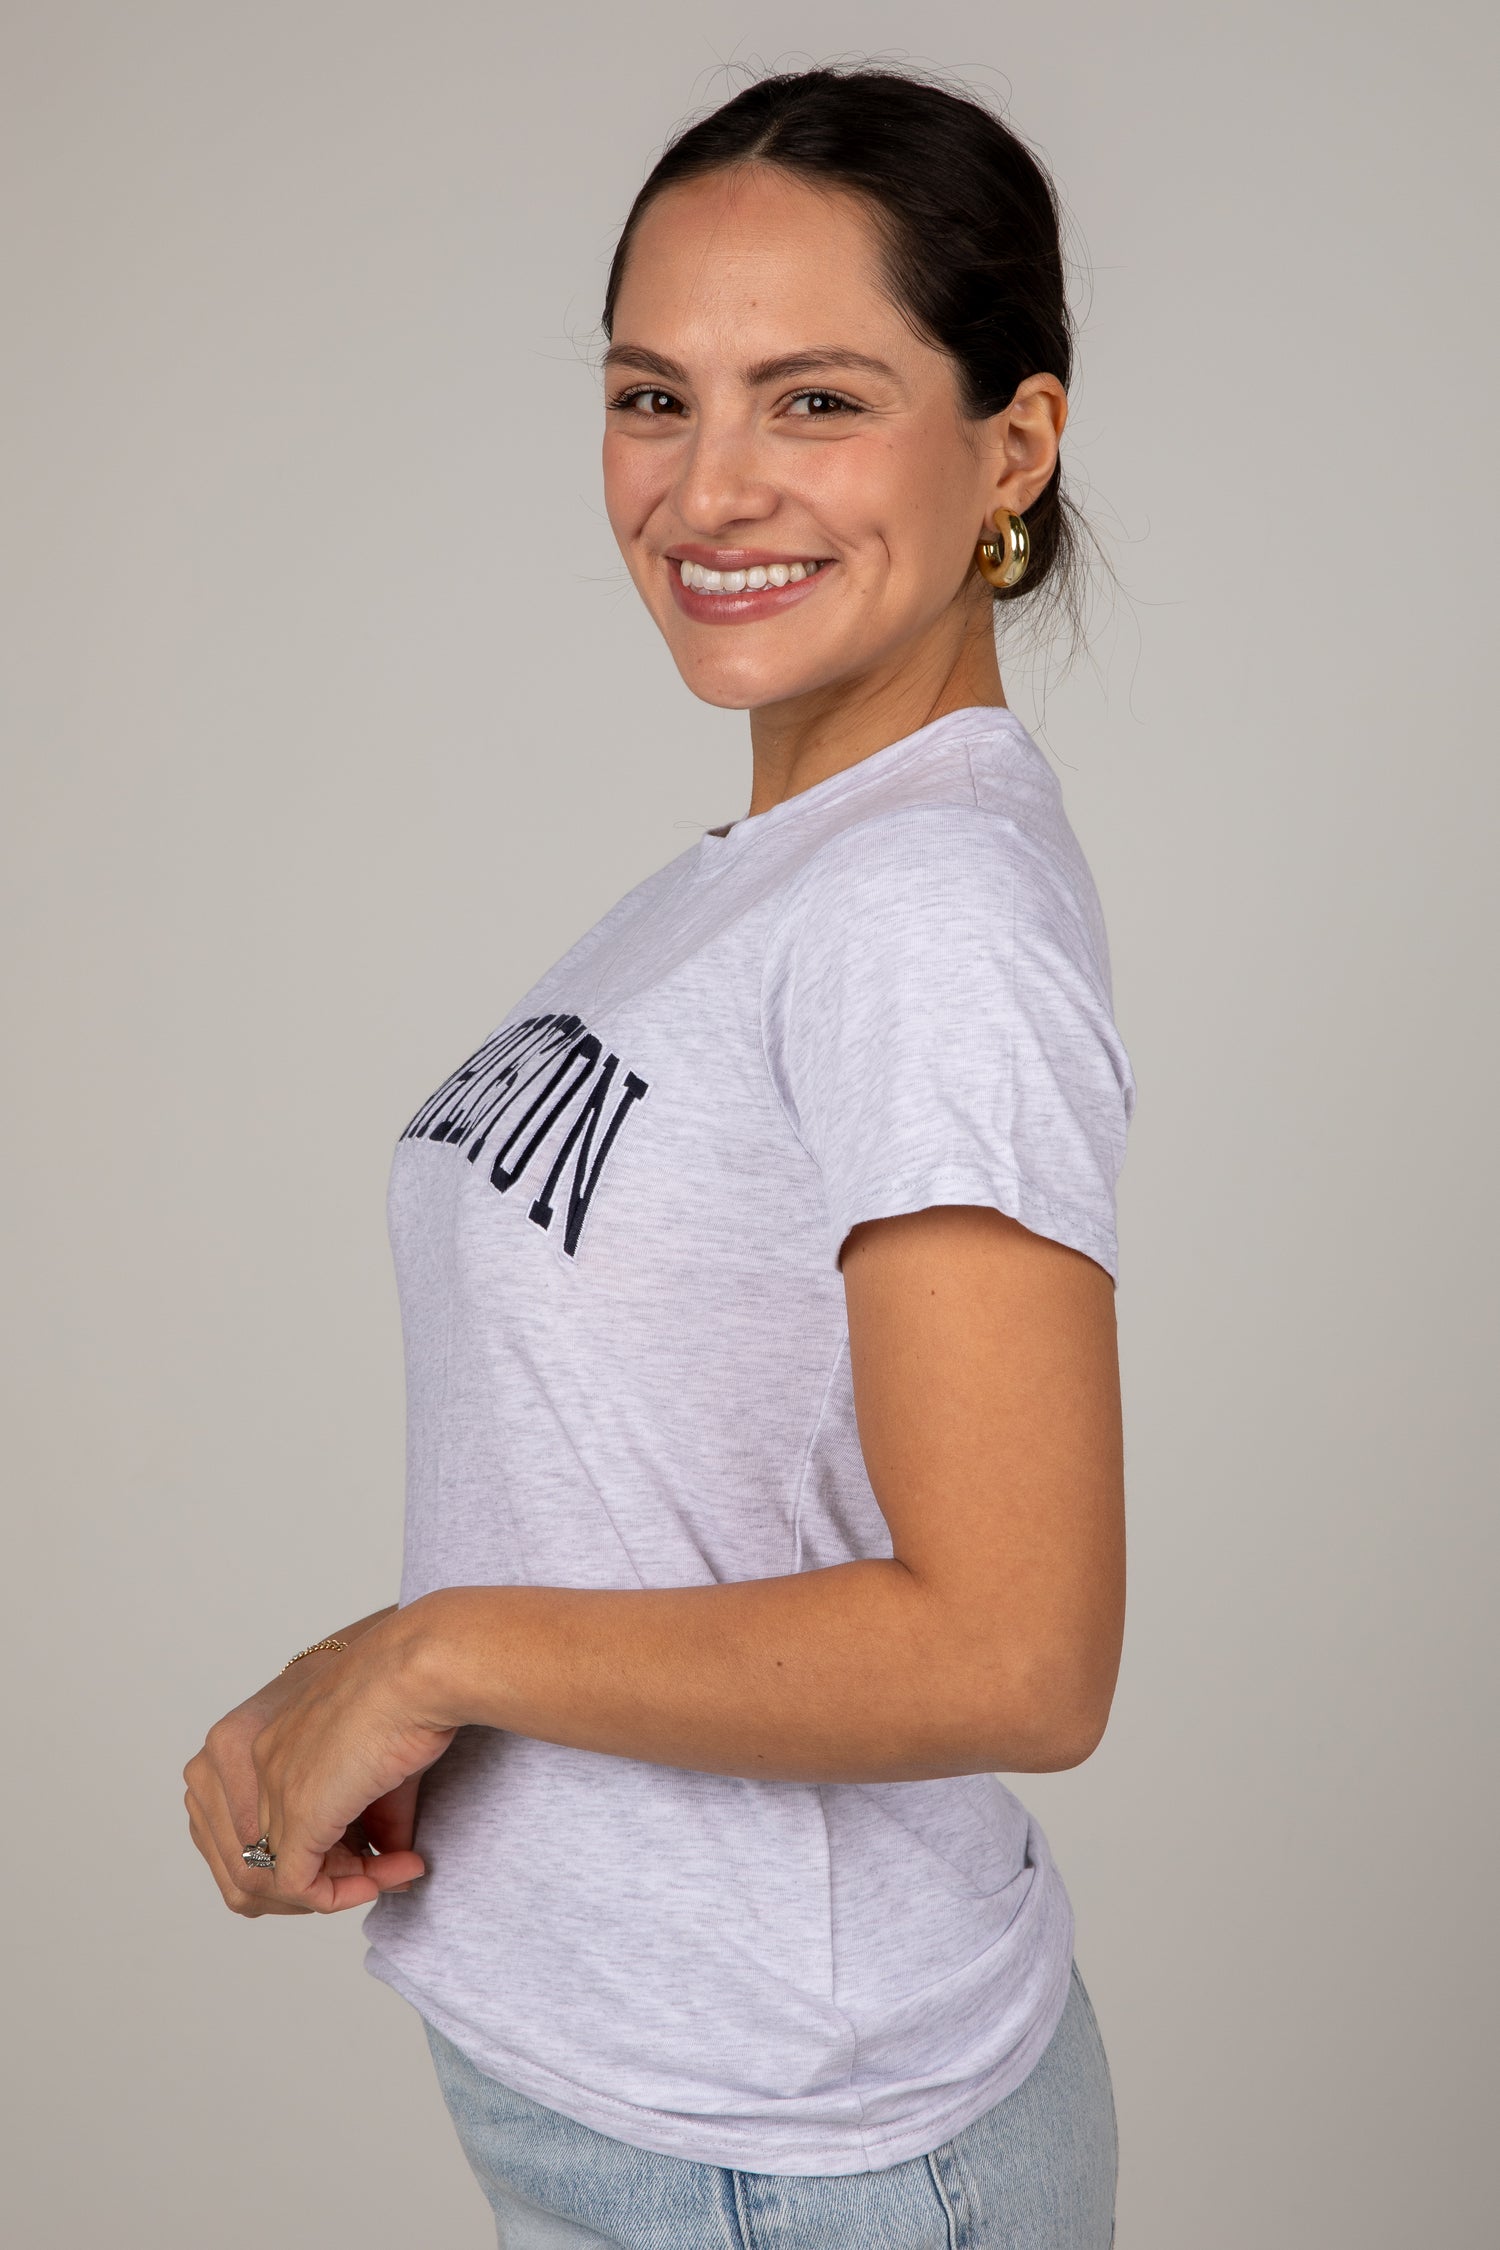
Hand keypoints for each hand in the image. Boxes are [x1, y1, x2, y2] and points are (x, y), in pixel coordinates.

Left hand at [247, 1610, 456, 1912]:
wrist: (422, 1666)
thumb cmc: (415, 1689)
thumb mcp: (386, 1759)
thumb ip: (376, 1813)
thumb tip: (390, 1856)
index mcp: (273, 1737)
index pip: (274, 1821)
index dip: (326, 1851)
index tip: (381, 1849)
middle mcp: (260, 1760)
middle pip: (268, 1853)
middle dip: (329, 1877)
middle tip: (390, 1870)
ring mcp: (276, 1786)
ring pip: (279, 1877)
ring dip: (342, 1888)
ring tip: (399, 1870)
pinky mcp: (300, 1812)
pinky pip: (301, 1885)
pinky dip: (345, 1895)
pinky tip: (396, 1870)